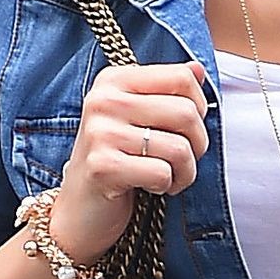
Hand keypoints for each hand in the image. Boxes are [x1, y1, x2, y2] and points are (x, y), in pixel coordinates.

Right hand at [53, 56, 209, 263]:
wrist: (79, 209)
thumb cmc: (117, 160)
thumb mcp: (138, 118)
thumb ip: (166, 91)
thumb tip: (198, 69)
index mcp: (115, 80)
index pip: (182, 77)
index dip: (199, 106)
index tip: (186, 128)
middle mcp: (103, 101)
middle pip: (187, 112)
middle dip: (198, 143)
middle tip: (182, 159)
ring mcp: (100, 133)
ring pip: (180, 147)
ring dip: (185, 171)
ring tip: (168, 177)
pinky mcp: (102, 167)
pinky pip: (163, 173)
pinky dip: (167, 186)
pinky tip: (151, 187)